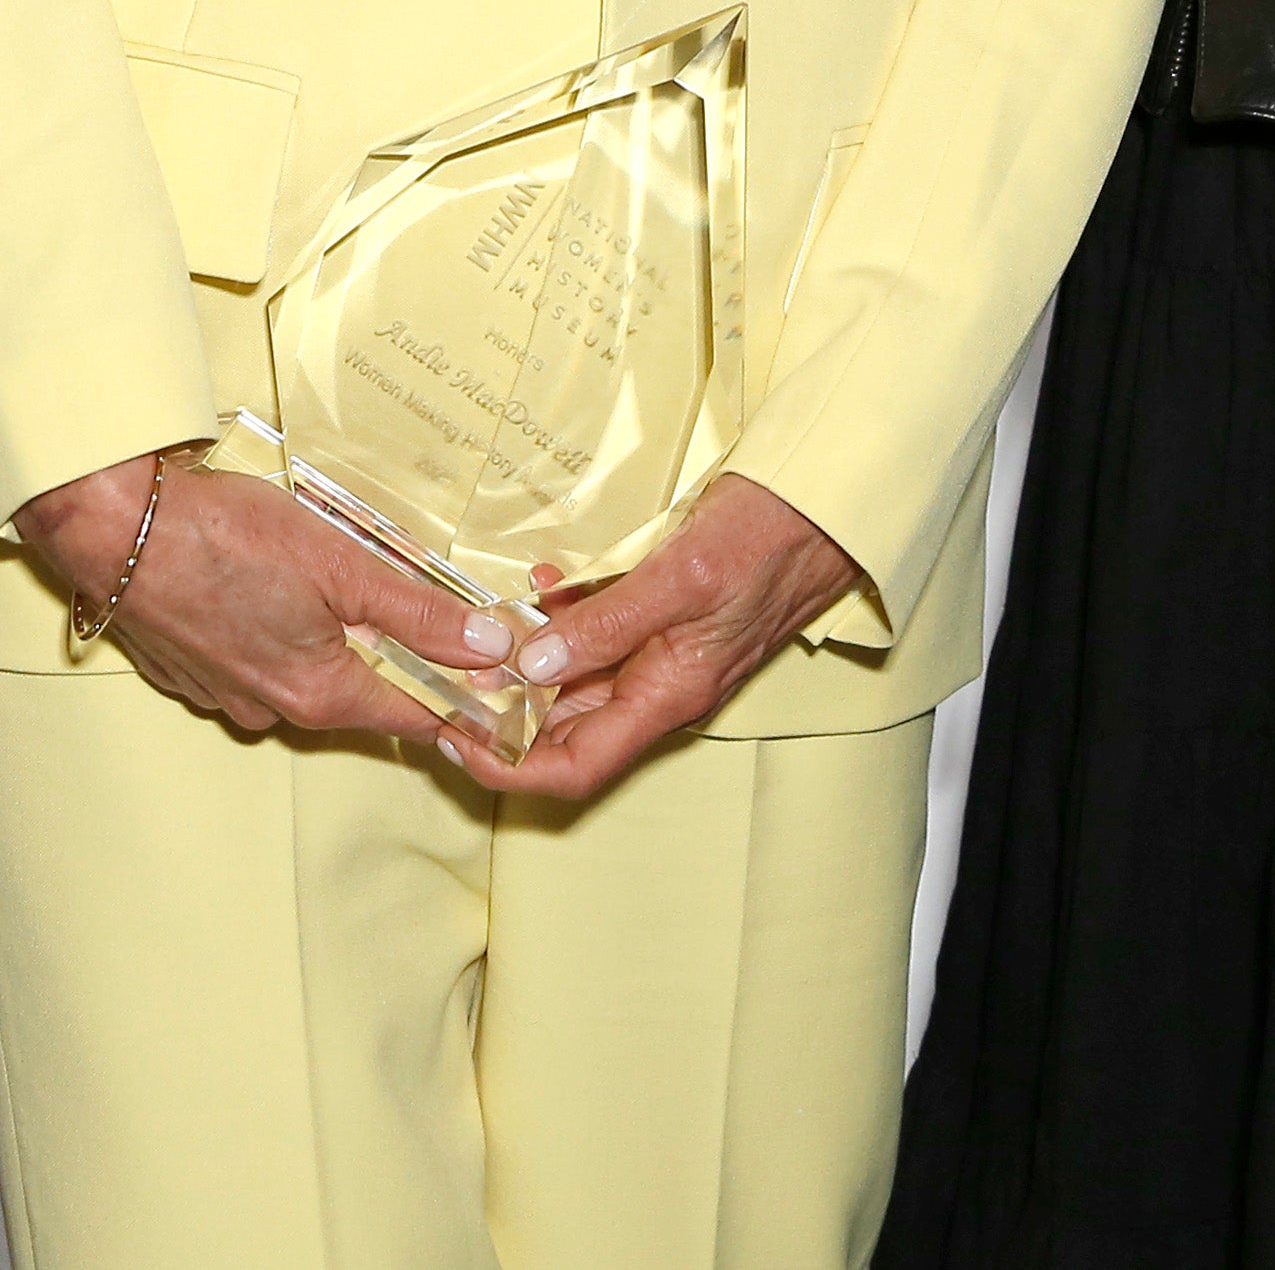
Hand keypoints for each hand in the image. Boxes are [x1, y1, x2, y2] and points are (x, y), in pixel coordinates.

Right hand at [14, 450, 511, 745]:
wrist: (111, 525)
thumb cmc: (222, 535)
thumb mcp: (338, 562)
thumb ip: (417, 611)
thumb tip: (492, 647)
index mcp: (320, 693)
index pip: (419, 716)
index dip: (466, 696)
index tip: (502, 673)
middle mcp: (274, 709)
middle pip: (364, 694)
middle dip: (397, 654)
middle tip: (420, 598)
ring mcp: (226, 695)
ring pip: (307, 674)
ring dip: (329, 637)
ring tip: (330, 577)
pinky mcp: (191, 671)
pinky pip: (256, 660)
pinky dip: (275, 629)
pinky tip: (268, 585)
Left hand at [459, 471, 865, 804]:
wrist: (826, 506)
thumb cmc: (769, 540)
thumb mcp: (680, 577)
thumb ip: (606, 622)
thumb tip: (532, 667)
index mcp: (669, 695)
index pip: (576, 767)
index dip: (509, 766)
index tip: (454, 738)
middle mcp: (662, 687)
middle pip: (566, 729)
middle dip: (504, 709)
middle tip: (448, 672)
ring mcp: (664, 655)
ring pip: (578, 681)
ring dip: (530, 659)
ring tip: (485, 625)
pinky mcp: (665, 620)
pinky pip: (601, 637)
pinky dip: (565, 619)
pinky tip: (544, 585)